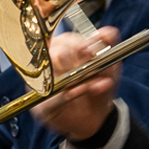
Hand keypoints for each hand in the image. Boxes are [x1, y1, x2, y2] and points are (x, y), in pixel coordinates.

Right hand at [30, 27, 121, 148]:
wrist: (95, 117)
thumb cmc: (97, 86)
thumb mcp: (109, 66)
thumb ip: (109, 46)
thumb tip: (108, 31)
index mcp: (62, 49)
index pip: (64, 40)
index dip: (78, 44)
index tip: (91, 50)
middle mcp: (47, 65)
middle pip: (55, 55)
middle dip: (76, 61)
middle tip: (92, 68)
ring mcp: (41, 85)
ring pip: (51, 75)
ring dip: (75, 79)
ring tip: (93, 83)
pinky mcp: (40, 106)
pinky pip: (50, 98)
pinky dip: (67, 95)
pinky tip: (81, 92)